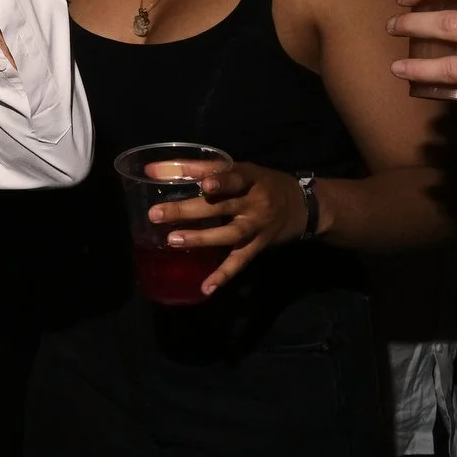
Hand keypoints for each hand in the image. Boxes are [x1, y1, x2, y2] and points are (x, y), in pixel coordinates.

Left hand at [148, 161, 304, 294]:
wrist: (304, 205)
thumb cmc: (261, 183)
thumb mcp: (239, 169)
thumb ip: (199, 169)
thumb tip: (152, 170)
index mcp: (249, 177)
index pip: (230, 175)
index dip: (217, 179)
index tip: (201, 183)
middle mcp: (255, 201)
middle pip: (221, 205)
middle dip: (189, 209)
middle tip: (157, 213)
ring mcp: (257, 225)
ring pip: (230, 233)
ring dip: (202, 238)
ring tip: (173, 240)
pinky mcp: (259, 246)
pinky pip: (240, 261)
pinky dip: (224, 275)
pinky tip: (206, 287)